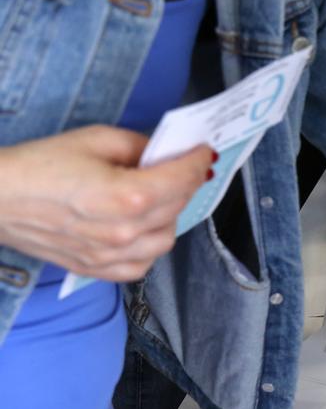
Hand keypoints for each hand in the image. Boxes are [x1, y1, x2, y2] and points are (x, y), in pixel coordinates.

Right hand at [0, 126, 212, 281]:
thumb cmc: (38, 165)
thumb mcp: (95, 139)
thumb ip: (140, 146)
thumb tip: (166, 154)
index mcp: (127, 196)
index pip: (183, 179)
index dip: (198, 162)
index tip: (203, 152)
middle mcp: (125, 231)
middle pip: (178, 207)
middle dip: (185, 184)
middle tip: (180, 168)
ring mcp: (111, 255)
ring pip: (166, 239)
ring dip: (170, 216)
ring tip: (158, 197)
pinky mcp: (96, 269)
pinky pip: (141, 265)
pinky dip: (148, 246)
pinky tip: (139, 227)